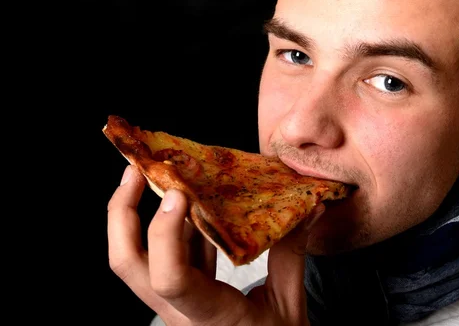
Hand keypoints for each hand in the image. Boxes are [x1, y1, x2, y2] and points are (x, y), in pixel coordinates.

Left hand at [107, 165, 323, 325]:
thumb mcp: (289, 304)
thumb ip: (292, 255)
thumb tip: (311, 209)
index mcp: (209, 316)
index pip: (171, 280)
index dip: (165, 233)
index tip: (178, 193)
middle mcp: (179, 312)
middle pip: (128, 265)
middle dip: (122, 215)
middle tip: (135, 172)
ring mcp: (174, 306)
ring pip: (139, 261)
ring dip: (142, 215)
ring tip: (158, 175)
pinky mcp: (181, 299)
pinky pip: (168, 259)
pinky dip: (175, 230)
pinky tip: (190, 205)